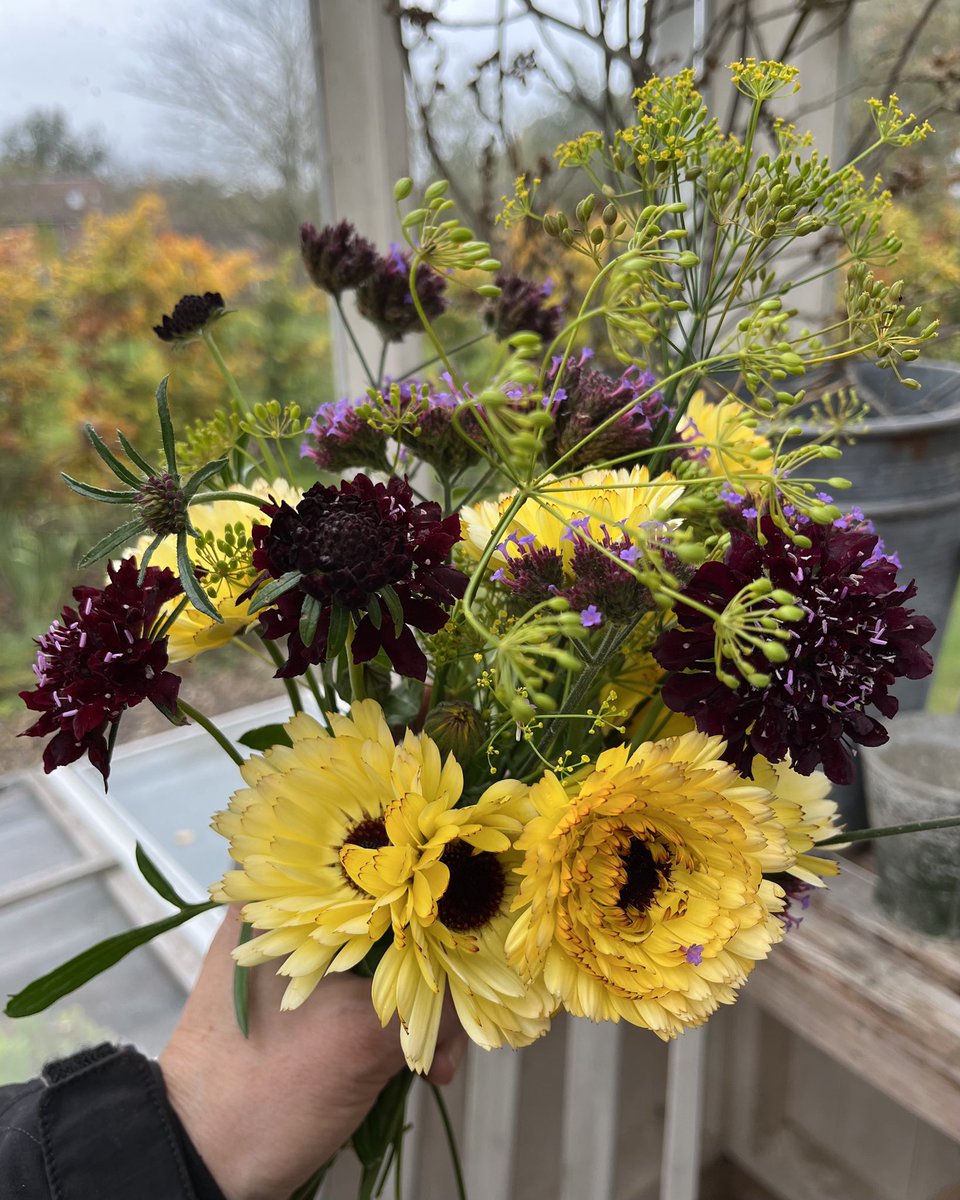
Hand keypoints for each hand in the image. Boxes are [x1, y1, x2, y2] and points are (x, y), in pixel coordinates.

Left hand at [159, 908, 466, 1199]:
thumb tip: (482, 977)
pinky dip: (398, 1027)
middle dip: (432, 978)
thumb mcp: (359, 1041)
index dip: (436, 918)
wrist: (199, 1165)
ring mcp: (294, 963)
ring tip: (437, 1062)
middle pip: (392, 926)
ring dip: (421, 1010)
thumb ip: (429, 1001)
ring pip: (386, 964)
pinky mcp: (305, 1003)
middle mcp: (286, 918)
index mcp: (282, 901)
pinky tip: (422, 1064)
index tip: (470, 964)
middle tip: (451, 1031)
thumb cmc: (262, 1094)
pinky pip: (370, 997)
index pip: (384, 883)